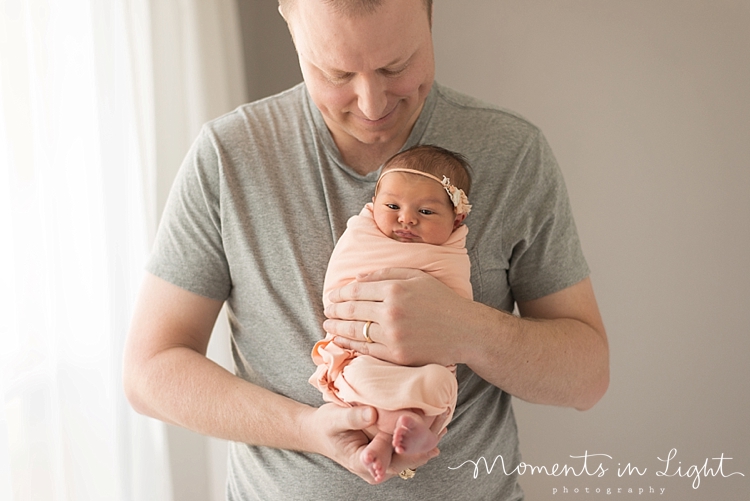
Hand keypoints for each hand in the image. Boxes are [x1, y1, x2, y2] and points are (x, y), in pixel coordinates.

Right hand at [303, 403, 439, 483]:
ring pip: (413, 453)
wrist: (322, 432)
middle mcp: (379, 468)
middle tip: (440, 421)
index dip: (406, 448)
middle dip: (424, 440)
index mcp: (364, 463)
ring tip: (443, 417)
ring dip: (428, 436)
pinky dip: (423, 434)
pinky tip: (437, 421)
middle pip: (407, 457)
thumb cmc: (327, 427)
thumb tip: (372, 413)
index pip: (390, 459)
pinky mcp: (391, 452)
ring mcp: (386, 461)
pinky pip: (411, 446)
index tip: (419, 432)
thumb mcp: (333, 420)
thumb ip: (351, 418)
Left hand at [323, 267, 471, 366]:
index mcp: (395, 289)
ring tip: (328, 326)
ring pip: (355, 332)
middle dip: (334, 311)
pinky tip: (342, 341)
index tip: (331, 296)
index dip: (339, 293)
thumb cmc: (441, 300)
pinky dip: (350, 345)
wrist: (464, 330)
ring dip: (337, 329)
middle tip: (326, 311)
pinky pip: (366, 349)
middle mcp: (391, 312)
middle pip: (352, 311)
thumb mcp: (416, 276)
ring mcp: (393, 336)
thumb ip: (385, 274)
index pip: (356, 290)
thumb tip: (356, 278)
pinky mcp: (396, 355)